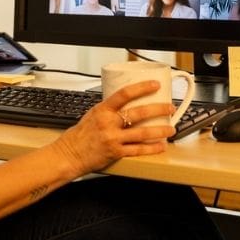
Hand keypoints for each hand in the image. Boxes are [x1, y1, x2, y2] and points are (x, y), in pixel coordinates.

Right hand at [51, 81, 175, 175]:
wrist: (70, 154)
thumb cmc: (80, 135)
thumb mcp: (92, 115)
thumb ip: (109, 110)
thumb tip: (127, 103)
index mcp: (102, 110)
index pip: (124, 94)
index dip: (142, 88)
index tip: (155, 85)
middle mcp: (108, 123)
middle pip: (138, 113)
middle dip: (158, 109)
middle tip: (169, 108)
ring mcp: (113, 138)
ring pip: (142, 133)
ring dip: (159, 131)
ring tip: (170, 129)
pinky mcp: (116, 153)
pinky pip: (138, 150)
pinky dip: (151, 148)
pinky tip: (160, 146)